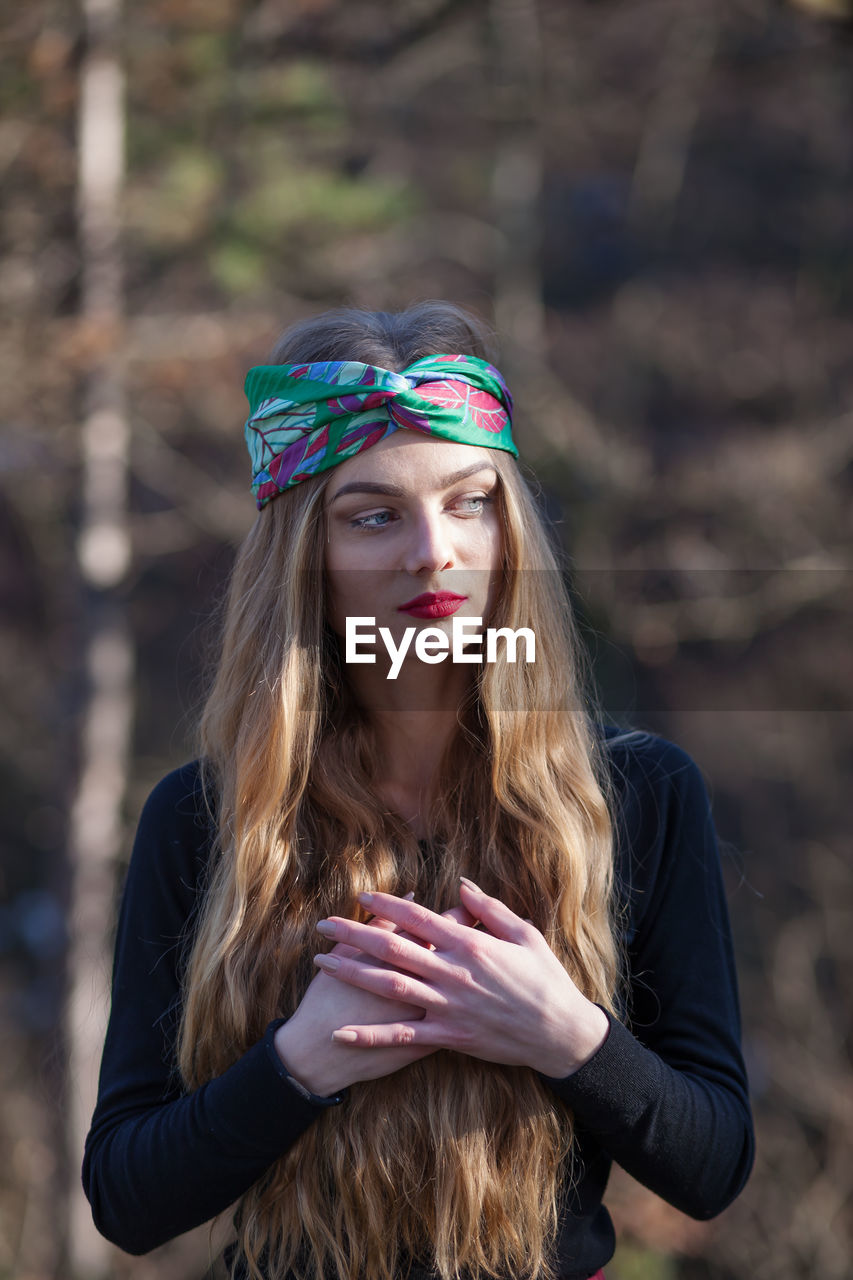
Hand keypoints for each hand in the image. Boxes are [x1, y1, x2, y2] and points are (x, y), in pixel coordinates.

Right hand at [274, 898, 477, 1096]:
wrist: (319, 1051)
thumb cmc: (328, 998)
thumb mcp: (348, 952)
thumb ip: (381, 924)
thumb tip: (409, 898)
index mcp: (402, 956)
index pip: (439, 927)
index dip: (456, 915)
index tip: (467, 909)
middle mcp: (422, 982)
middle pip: (456, 955)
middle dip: (473, 943)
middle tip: (485, 931)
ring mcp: (429, 1013)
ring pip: (463, 989)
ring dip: (474, 976)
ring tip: (484, 962)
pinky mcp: (431, 1042)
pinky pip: (458, 1023)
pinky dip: (467, 1011)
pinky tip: (473, 1002)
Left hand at [312, 880, 609, 1078]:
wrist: (560, 1032)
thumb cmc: (545, 979)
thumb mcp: (525, 933)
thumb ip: (489, 908)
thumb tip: (461, 884)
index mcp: (470, 943)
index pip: (418, 918)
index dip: (386, 906)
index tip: (361, 897)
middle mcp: (453, 972)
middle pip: (393, 948)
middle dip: (354, 934)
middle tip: (323, 926)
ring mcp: (449, 1005)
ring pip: (390, 986)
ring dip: (352, 973)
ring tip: (321, 963)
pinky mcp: (449, 1036)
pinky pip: (402, 1037)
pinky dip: (370, 1035)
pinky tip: (342, 1032)